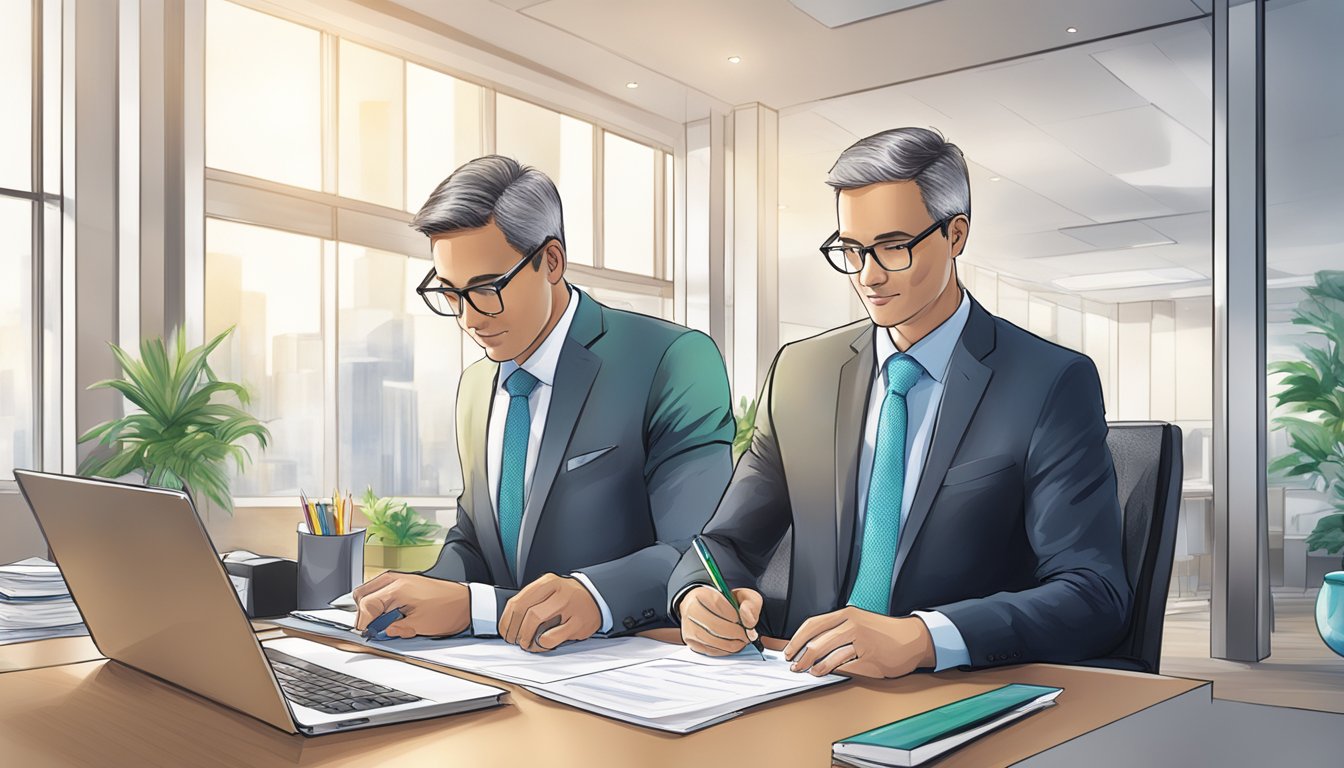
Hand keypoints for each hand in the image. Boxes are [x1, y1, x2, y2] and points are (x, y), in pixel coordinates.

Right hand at [351, 572, 469, 638]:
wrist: (466, 602)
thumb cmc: (448, 610)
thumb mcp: (418, 626)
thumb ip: (393, 629)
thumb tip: (378, 631)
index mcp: (397, 588)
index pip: (365, 604)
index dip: (364, 622)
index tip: (369, 633)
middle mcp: (394, 579)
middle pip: (361, 595)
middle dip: (364, 614)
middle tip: (375, 629)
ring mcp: (398, 578)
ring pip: (368, 591)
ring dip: (370, 607)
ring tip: (385, 622)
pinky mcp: (403, 581)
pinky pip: (380, 590)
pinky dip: (379, 602)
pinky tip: (391, 614)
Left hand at [499, 573, 602, 652]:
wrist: (595, 598)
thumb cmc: (568, 597)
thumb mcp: (549, 590)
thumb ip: (531, 601)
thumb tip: (509, 621)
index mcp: (547, 581)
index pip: (518, 600)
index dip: (506, 619)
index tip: (505, 630)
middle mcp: (558, 591)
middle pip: (525, 612)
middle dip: (514, 630)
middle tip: (514, 639)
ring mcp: (569, 606)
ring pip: (536, 622)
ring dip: (525, 637)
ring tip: (526, 643)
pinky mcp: (578, 623)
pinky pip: (551, 637)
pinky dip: (541, 644)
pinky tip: (540, 643)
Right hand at [678, 586, 762, 656]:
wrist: (707, 609)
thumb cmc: (725, 603)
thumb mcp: (742, 596)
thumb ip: (750, 604)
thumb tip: (749, 621)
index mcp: (701, 594)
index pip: (718, 605)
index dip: (736, 617)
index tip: (747, 624)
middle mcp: (690, 611)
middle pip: (714, 626)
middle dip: (736, 634)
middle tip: (747, 636)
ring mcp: (689, 628)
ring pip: (712, 641)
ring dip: (732, 644)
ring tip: (741, 641)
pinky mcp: (691, 642)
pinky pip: (710, 650)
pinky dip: (724, 650)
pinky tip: (731, 644)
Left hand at [783, 608, 934, 678]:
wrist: (912, 639)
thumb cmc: (885, 632)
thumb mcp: (859, 622)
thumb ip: (837, 629)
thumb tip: (809, 642)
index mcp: (847, 614)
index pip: (813, 624)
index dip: (796, 639)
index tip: (788, 650)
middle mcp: (852, 625)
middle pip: (816, 642)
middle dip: (800, 656)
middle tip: (794, 665)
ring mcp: (860, 643)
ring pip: (828, 655)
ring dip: (813, 666)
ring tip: (808, 671)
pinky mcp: (868, 660)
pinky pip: (843, 667)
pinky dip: (829, 671)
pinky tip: (824, 673)